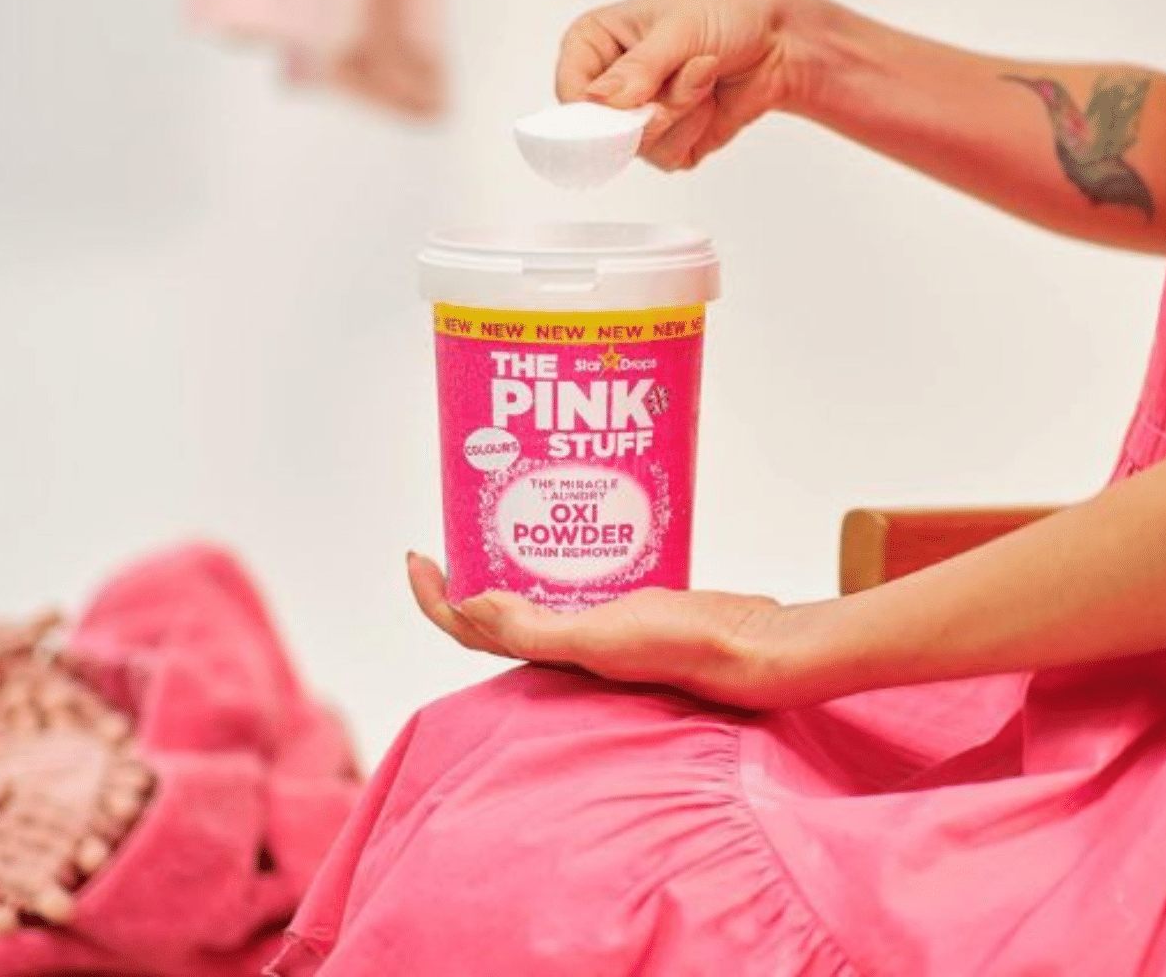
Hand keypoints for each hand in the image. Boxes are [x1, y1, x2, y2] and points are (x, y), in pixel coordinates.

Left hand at [407, 552, 813, 709]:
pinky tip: (571, 520)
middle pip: (493, 611)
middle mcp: (565, 641)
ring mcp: (595, 622)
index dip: (434, 599)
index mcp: (548, 655)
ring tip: (505, 510)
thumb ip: (534, 629)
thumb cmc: (677, 648)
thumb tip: (469, 606)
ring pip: (537, 590)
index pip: (469, 629)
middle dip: (466, 570)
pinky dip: (563, 551)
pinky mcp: (626, 602)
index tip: (417, 555)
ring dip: (511, 557)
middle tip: (459, 519)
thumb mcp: (598, 637)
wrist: (748, 645)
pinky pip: (578, 577)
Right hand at [555, 0, 823, 170]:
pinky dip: (694, 129)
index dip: (591, 108)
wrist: (776, 40)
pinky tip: (708, 99)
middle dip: (649, 109)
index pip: (570, 89)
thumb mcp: (680, 28)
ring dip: (680, 113)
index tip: (623, 106)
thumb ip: (639, 67)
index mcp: (595, 43)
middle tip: (680, 83)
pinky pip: (666, 156)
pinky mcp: (665, 141)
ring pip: (636, 145)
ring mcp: (635, 116)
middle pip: (601, 128)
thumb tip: (600, 99)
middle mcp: (608, 83)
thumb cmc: (726, 14)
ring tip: (703, 75)